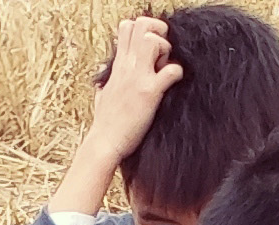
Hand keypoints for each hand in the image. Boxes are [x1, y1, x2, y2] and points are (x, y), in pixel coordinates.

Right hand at [86, 16, 181, 159]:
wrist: (105, 144)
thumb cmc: (104, 124)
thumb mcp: (101, 96)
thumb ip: (105, 83)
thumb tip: (102, 77)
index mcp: (118, 65)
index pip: (127, 26)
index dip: (143, 30)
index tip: (150, 48)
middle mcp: (127, 66)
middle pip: (142, 25)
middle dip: (157, 32)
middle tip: (162, 52)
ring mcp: (138, 78)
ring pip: (154, 40)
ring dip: (165, 49)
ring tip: (163, 67)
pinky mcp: (149, 93)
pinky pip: (170, 70)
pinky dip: (177, 73)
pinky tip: (173, 82)